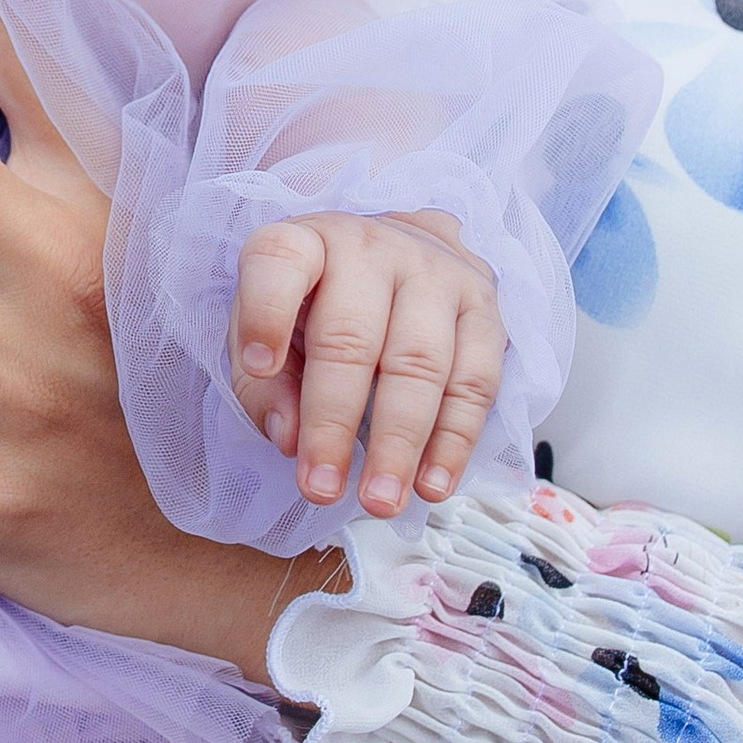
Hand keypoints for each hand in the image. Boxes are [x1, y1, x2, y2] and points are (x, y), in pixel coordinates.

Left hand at [233, 209, 503, 516]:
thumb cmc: (320, 302)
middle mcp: (372, 249)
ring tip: (378, 502)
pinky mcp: (484, 309)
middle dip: (334, 420)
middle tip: (320, 488)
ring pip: (421, 364)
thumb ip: (262, 383)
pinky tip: (431, 485)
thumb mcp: (268, 327)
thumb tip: (289, 440)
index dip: (265, 313)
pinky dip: (454, 442)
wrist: (402, 252)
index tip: (258, 366)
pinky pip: (475, 382)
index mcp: (307, 241)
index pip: (280, 260)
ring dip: (399, 443)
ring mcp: (436, 274)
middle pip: (352, 337)